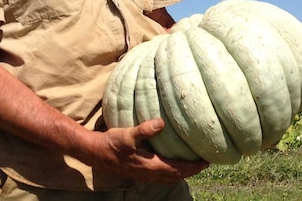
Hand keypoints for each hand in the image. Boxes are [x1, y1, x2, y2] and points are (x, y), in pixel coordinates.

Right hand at [85, 118, 208, 183]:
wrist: (95, 153)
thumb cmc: (111, 143)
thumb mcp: (127, 134)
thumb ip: (145, 129)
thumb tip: (161, 122)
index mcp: (151, 165)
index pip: (178, 169)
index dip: (193, 167)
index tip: (206, 162)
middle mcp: (150, 173)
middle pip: (176, 176)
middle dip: (191, 171)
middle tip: (204, 163)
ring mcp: (144, 175)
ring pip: (168, 178)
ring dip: (181, 173)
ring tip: (191, 165)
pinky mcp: (139, 172)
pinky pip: (160, 176)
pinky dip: (170, 173)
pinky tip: (170, 165)